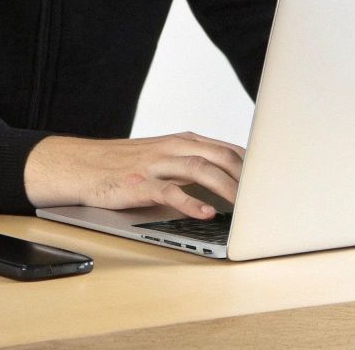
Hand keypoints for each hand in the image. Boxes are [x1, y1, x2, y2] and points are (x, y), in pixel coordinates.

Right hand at [24, 131, 244, 218]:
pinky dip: (190, 202)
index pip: (226, 148)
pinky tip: (206, 213)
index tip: (272, 179)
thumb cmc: (126, 165)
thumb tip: (232, 179)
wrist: (81, 165)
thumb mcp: (164, 158)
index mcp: (182, 141)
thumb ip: (194, 164)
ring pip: (199, 169)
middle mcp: (172, 148)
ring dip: (226, 187)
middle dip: (246, 175)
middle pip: (219, 156)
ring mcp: (155, 164)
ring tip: (244, 205)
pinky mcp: (139, 183)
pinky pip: (169, 192)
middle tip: (266, 194)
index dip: (252, 163)